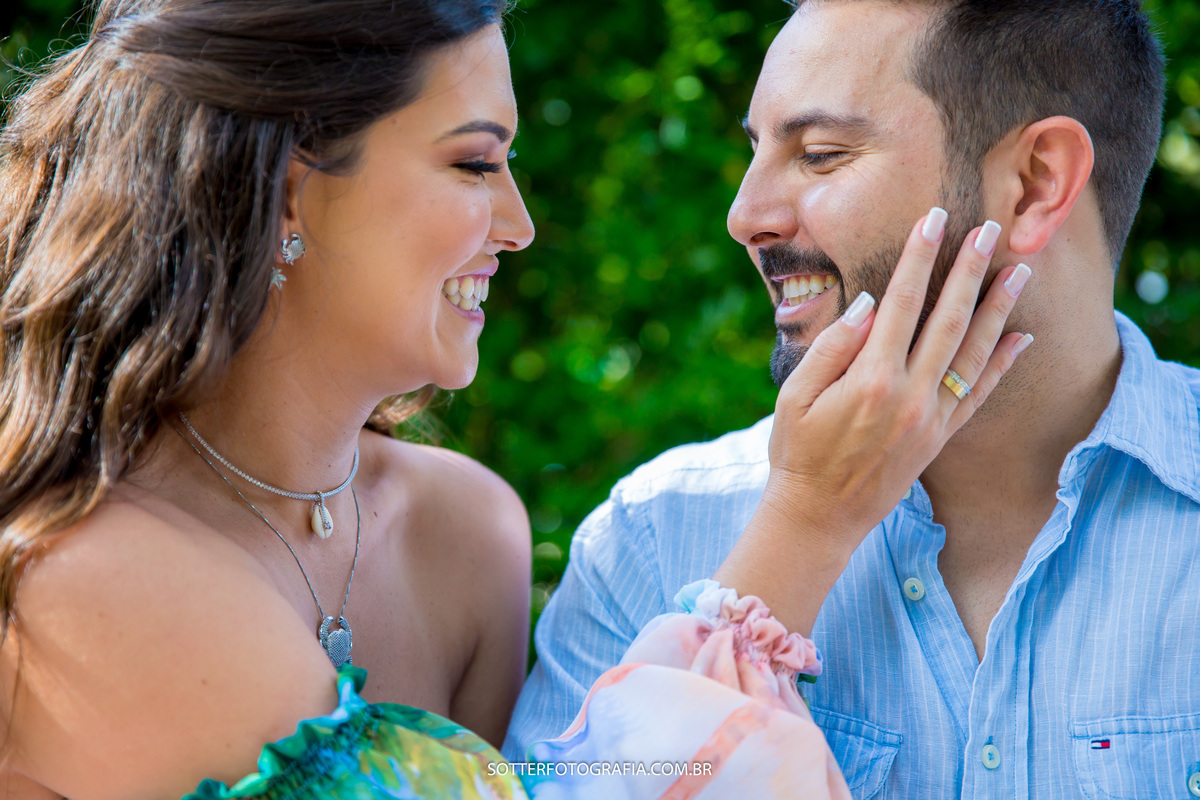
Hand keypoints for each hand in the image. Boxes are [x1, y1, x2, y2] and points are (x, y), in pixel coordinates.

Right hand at [715, 207, 1030, 631]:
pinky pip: (980, 394)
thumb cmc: (797, 452)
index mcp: (870, 378)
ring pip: (974, 352)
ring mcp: (931, 418)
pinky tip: (1021, 336)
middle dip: (969, 270)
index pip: (900, 303)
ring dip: (998, 308)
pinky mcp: (940, 437)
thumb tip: (868, 304)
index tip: (934, 221)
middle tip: (988, 230)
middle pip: (948, 319)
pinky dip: (1003, 364)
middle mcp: (909, 395)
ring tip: (1018, 269)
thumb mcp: (795, 396)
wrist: (818, 517)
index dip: (918, 258)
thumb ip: (832, 347)